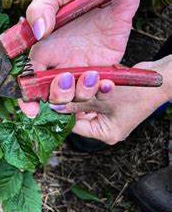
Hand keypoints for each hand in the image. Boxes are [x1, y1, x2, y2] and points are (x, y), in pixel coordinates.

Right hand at [19, 0, 150, 116]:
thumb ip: (41, 8)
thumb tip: (37, 32)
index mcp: (42, 47)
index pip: (28, 77)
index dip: (26, 97)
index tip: (29, 109)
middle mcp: (60, 60)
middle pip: (52, 93)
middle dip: (57, 96)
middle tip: (64, 79)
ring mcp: (83, 64)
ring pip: (77, 95)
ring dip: (81, 93)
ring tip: (92, 75)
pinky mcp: (106, 64)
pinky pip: (102, 87)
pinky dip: (104, 91)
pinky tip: (107, 82)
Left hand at [49, 55, 171, 144]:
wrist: (162, 77)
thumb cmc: (138, 92)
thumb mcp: (103, 98)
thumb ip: (77, 103)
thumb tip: (54, 107)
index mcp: (105, 134)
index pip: (74, 126)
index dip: (62, 112)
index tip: (51, 99)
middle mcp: (105, 127)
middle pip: (77, 115)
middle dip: (71, 100)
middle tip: (62, 86)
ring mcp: (108, 115)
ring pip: (83, 104)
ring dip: (79, 92)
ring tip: (74, 80)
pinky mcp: (109, 102)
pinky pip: (92, 97)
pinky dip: (88, 89)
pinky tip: (84, 79)